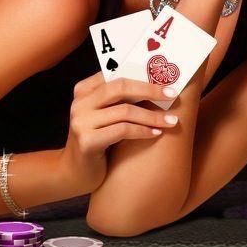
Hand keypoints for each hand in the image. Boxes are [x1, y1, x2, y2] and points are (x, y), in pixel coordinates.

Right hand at [58, 72, 178, 193]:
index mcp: (83, 90)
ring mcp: (81, 122)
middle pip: (120, 87)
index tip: (166, 79)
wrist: (74, 172)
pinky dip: (143, 131)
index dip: (142, 75)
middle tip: (172, 94)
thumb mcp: (102, 115)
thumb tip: (155, 84)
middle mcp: (80, 103)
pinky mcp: (87, 141)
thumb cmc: (97, 139)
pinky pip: (123, 130)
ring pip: (125, 111)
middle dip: (150, 90)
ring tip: (171, 121)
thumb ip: (117, 99)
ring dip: (152, 115)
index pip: (116, 74)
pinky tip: (156, 133)